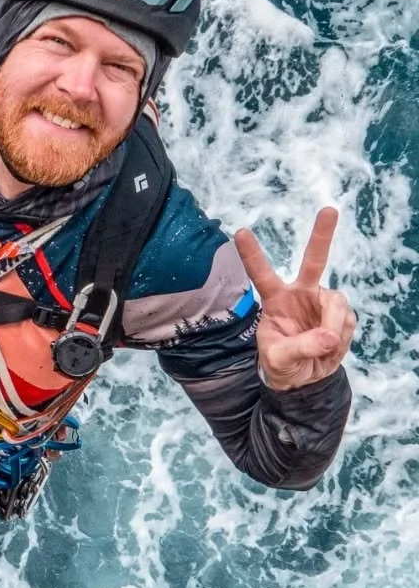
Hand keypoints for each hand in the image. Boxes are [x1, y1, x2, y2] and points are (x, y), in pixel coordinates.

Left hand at [234, 206, 356, 391]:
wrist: (305, 377)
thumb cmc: (282, 364)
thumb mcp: (279, 361)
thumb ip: (299, 348)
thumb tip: (328, 337)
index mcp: (275, 300)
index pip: (261, 274)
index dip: (251, 254)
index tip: (239, 231)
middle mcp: (301, 293)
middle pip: (314, 260)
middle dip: (322, 235)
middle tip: (329, 210)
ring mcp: (323, 301)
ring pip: (337, 303)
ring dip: (333, 325)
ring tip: (325, 345)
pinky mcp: (342, 314)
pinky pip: (348, 321)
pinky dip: (342, 338)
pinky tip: (332, 346)